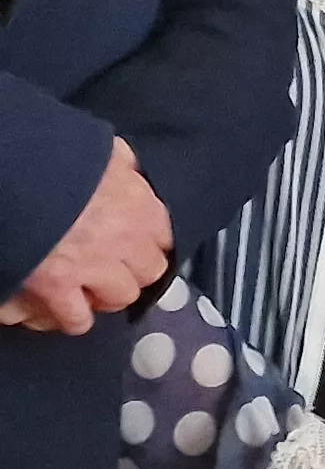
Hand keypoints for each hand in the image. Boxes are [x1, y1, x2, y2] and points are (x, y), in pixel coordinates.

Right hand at [3, 139, 171, 333]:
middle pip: (148, 272)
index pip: (164, 236)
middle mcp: (123, 238)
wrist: (7, 172)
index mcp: (137, 203)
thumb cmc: (49, 158)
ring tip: (86, 287)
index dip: (146, 241)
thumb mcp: (98, 150)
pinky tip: (59, 305)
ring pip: (118, 298)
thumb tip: (129, 168)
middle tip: (109, 267)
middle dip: (130, 270)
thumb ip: (120, 164)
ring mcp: (91, 266)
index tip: (134, 243)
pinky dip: (69, 316)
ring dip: (104, 294)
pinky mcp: (54, 288)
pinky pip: (76, 319)